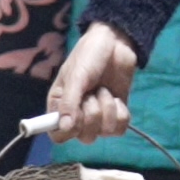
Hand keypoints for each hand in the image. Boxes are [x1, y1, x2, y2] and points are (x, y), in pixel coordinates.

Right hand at [50, 23, 142, 141]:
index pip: (57, 135)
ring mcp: (98, 116)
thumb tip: (64, 128)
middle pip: (85, 137)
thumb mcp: (76, 76)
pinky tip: (117, 97)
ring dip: (107, 109)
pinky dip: (121, 112)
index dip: (67, 132)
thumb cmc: (89, 55)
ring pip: (104, 132)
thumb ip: (69, 102)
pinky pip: (120, 128)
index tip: (75, 117)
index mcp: (60, 106)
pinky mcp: (116, 114)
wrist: (115, 43)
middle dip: (92, 114)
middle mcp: (77, 116)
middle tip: (92, 93)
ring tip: (104, 89)